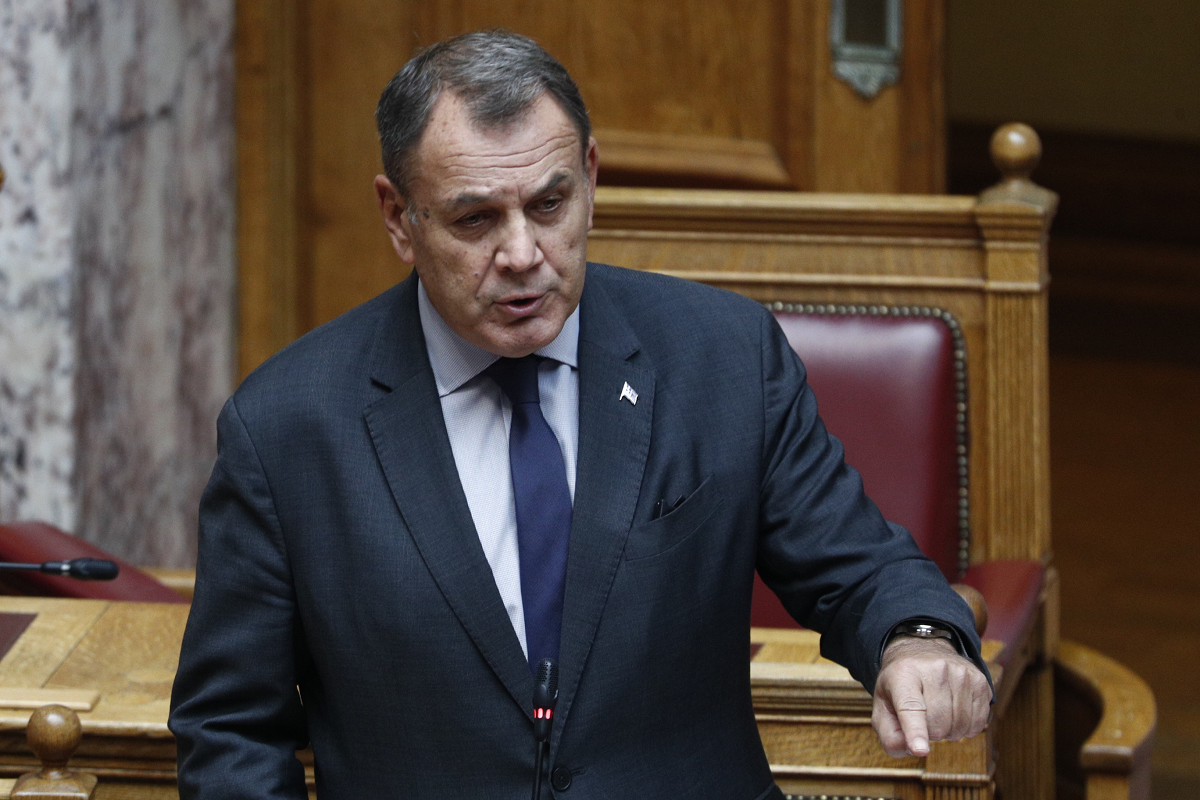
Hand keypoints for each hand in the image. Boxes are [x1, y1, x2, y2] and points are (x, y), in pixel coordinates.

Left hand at [871, 636, 990, 756]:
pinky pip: (978, 723)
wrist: (922, 651)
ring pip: (959, 726)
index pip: (910, 707)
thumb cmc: (901, 686)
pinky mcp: (979, 680)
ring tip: (938, 713)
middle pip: (937, 724)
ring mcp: (960, 672)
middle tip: (923, 717)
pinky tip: (955, 713)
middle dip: (930, 732)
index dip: (915, 731)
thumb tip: (914, 750)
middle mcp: (933, 669)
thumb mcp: (883, 706)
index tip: (920, 750)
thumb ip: (890, 735)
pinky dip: (966, 727)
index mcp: (902, 675)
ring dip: (949, 731)